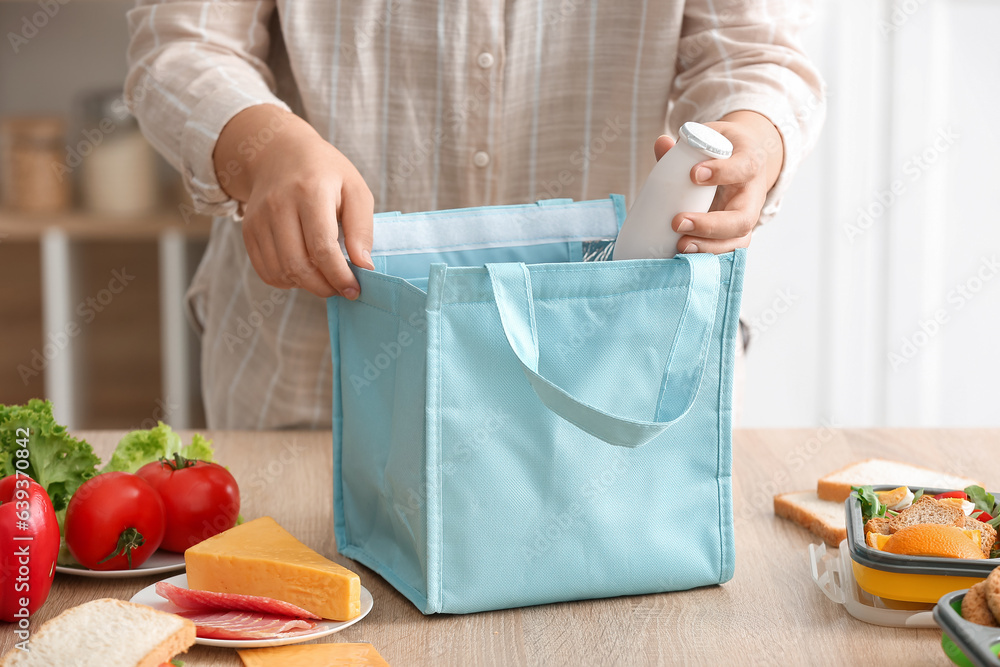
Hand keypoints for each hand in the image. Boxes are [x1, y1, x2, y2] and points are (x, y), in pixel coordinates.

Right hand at [213, 105, 374, 298]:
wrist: (280, 154)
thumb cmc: (326, 173)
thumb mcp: (355, 189)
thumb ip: (362, 228)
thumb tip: (363, 266)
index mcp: (310, 191)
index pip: (322, 248)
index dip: (339, 276)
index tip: (354, 289)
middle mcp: (278, 205)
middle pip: (298, 265)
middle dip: (324, 286)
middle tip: (341, 288)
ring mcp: (259, 219)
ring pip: (281, 272)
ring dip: (306, 286)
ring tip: (325, 278)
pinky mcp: (248, 231)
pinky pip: (266, 271)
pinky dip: (287, 281)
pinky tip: (303, 271)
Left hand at [654, 110, 783, 254]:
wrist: (743, 161)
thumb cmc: (723, 150)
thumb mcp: (710, 138)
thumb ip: (686, 145)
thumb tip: (662, 143)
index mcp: (751, 162)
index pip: (745, 167)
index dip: (723, 172)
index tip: (694, 174)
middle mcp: (754, 194)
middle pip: (743, 218)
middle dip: (710, 225)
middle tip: (678, 222)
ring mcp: (747, 217)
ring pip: (737, 240)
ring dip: (708, 246)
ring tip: (680, 246)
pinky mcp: (736, 234)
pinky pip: (728, 251)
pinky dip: (708, 256)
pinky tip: (684, 257)